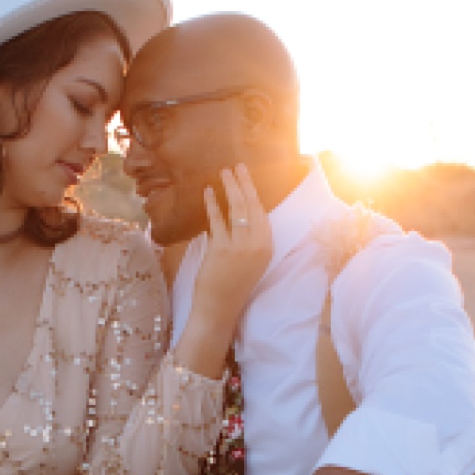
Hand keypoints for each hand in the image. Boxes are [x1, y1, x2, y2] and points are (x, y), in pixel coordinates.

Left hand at [188, 166, 271, 329]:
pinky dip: (212, 204)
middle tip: (236, 166)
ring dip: (229, 187)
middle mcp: (258, 244)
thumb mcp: (251, 261)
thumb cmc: (233, 285)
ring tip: (223, 173)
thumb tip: (240, 214)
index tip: (247, 177)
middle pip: (251, 206)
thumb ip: (249, 239)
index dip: (254, 192)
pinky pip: (217, 220)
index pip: (262, 213)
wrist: (220, 308)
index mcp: (267, 247)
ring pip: (236, 209)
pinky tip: (207, 192)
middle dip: (243, 183)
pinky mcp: (222, 249)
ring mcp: (240, 246)